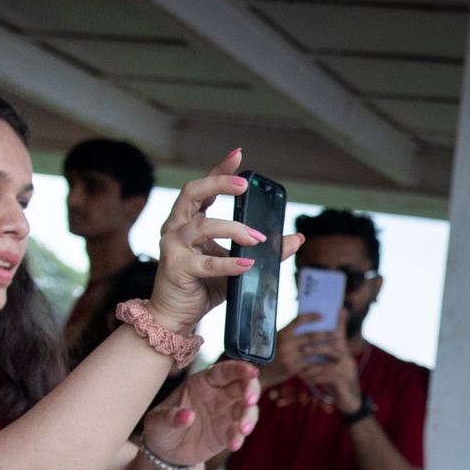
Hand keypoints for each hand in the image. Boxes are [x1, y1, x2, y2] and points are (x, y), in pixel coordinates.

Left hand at [141, 358, 261, 467]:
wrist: (165, 452)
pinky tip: (234, 444)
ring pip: (247, 409)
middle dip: (251, 390)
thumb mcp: (157, 421)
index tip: (251, 372)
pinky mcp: (228, 432)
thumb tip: (187, 416)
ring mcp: (226, 414)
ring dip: (248, 417)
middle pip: (243, 386)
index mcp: (202, 383)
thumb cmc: (160, 427)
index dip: (239, 369)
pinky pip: (239, 431)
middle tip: (250, 400)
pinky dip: (239, 437)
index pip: (224, 371)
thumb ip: (170, 417)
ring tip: (242, 429)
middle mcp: (219, 395)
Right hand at [145, 148, 302, 333]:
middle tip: (244, 186)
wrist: (175, 315)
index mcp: (189, 220)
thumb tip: (296, 239)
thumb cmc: (203, 285)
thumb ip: (263, 251)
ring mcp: (174, 246)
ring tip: (256, 239)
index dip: (219, 169)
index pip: (203, 187)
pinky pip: (206, 263)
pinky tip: (246, 265)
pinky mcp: (176, 268)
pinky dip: (229, 263)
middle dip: (219, 184)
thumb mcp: (237, 263)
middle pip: (193, 192)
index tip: (238, 154)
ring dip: (234, 229)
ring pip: (203, 226)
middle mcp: (177, 227)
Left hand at [290, 317, 363, 413]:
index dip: (338, 322)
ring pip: (329, 364)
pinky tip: (306, 380)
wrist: (349, 400)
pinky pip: (329, 378)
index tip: (336, 310)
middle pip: (334, 348)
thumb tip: (305, 344)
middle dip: (318, 348)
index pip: (340, 333)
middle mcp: (347, 358)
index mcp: (342, 352)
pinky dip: (316, 378)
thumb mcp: (328, 366)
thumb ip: (321, 354)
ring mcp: (347, 370)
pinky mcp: (344, 382)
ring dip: (313, 367)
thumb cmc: (334, 381)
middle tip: (303, 350)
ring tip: (300, 370)